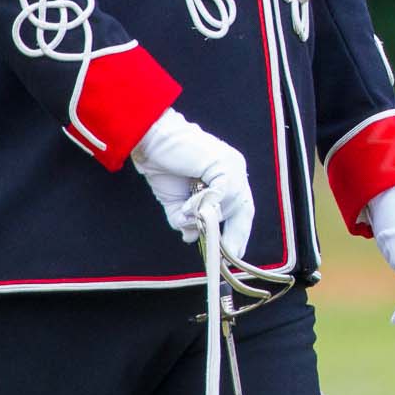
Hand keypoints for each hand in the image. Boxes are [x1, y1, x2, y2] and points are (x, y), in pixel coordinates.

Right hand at [130, 109, 253, 259]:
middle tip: (225, 253)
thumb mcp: (175, 202)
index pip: (241, 209)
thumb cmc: (162, 165)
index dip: (238, 232)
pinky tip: (187, 204)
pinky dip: (202, 204)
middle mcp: (234, 170)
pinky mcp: (223, 162)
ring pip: (230, 204)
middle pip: (244, 208)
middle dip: (234, 233)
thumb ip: (185, 220)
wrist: (150, 140)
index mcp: (226, 178)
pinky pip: (220, 194)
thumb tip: (192, 237)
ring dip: (205, 216)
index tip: (234, 254)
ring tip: (185, 211)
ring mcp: (231, 165)